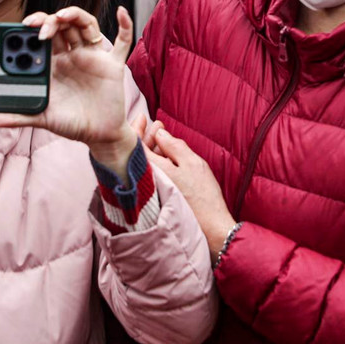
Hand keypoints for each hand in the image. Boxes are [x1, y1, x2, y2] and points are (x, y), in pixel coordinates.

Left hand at [0, 6, 137, 178]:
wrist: (98, 136)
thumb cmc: (71, 123)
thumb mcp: (41, 118)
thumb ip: (15, 116)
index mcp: (55, 63)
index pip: (44, 36)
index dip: (35, 27)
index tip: (23, 27)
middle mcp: (73, 55)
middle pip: (63, 26)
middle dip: (51, 20)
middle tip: (39, 25)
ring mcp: (94, 57)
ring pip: (87, 26)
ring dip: (76, 16)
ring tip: (64, 15)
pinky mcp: (113, 64)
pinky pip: (123, 41)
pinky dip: (125, 25)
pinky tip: (120, 11)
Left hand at [136, 120, 235, 258]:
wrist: (210, 227)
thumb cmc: (203, 196)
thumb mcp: (192, 164)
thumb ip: (174, 146)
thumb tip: (158, 133)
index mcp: (152, 170)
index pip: (134, 145)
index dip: (136, 128)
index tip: (143, 117)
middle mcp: (144, 182)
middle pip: (136, 154)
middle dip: (144, 135)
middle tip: (155, 124)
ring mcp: (147, 192)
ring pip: (143, 164)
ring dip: (150, 147)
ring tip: (160, 134)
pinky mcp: (153, 198)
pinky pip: (149, 174)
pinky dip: (153, 161)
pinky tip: (162, 154)